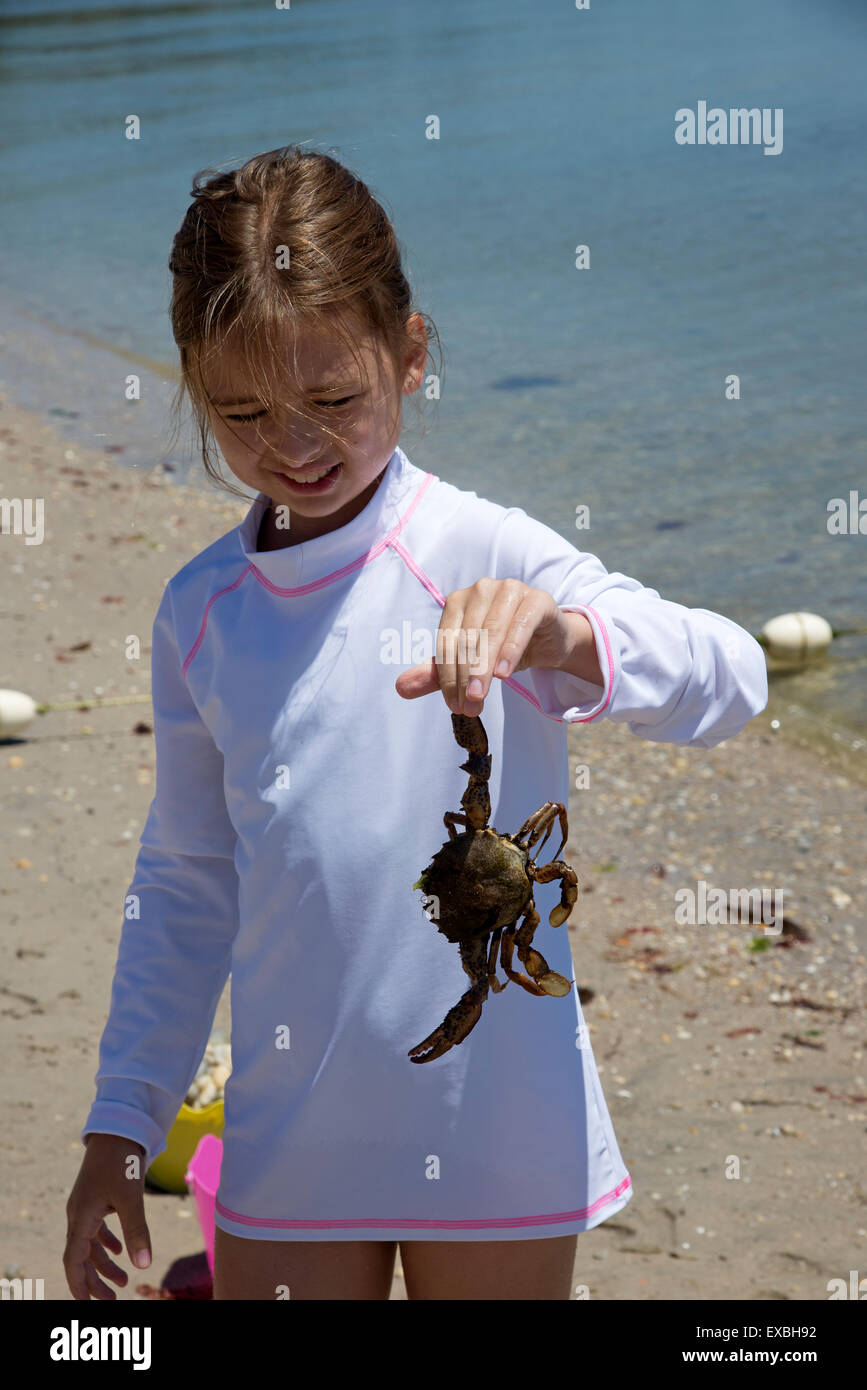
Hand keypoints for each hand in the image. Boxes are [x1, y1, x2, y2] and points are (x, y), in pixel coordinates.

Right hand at [64, 1134, 152, 1299]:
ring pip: (90, 1245)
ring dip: (104, 1264)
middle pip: (81, 1257)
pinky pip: (96, 1230)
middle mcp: (79, 1214)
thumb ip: (137, 1232)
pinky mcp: (96, 1198)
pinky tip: (120, 1252)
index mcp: (82, 1217)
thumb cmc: (122, 1161)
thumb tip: (145, 1265)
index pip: (74, 1260)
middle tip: (113, 1298)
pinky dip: (107, 1243)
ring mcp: (86, 1206)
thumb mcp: (131, 1198)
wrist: (118, 1129)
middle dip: (95, 1280)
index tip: (88, 1304)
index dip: (79, 1284)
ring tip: (123, 1280)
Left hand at [394, 577, 577, 714]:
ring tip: (479, 697)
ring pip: (490, 632)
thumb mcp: (470, 662)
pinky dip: (510, 651)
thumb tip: (401, 688)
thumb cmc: (503, 647)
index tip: (453, 706)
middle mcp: (481, 590)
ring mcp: (509, 590)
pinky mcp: (536, 600)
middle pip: (467, 638)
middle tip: (467, 707)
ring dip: (483, 668)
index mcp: (457, 601)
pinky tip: (503, 674)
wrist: (548, 640)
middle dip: (465, 677)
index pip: (447, 641)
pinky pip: (520, 626)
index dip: (447, 676)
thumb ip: (438, 673)